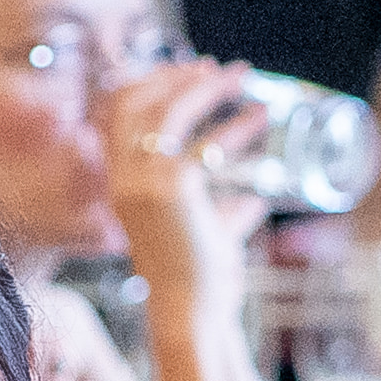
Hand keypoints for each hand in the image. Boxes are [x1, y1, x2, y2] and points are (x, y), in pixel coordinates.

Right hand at [98, 59, 268, 295]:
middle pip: (138, 101)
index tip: (191, 70)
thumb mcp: (206, 231)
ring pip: (169, 111)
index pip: (119, 112)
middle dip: (179, 75)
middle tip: (218, 68)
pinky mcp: (172, 189)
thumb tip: (254, 198)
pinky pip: (206, 143)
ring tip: (242, 78)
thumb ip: (224, 210)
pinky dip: (237, 126)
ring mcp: (143, 182)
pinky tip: (260, 117)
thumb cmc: (199, 280)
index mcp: (120, 182)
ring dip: (207, 87)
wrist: (192, 312)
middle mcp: (123, 177)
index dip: (154, 82)